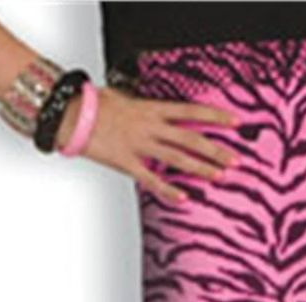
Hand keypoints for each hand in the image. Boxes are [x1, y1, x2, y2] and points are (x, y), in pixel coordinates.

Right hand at [58, 86, 239, 202]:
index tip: (236, 121)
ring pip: (177, 158)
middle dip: (216, 150)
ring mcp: (139, 144)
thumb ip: (140, 108)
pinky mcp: (125, 162)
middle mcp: (150, 125)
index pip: (191, 111)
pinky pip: (151, 178)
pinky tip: (184, 199)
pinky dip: (168, 190)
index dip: (215, 116)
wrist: (69, 112)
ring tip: (220, 177)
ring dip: (201, 168)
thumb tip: (149, 112)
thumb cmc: (92, 104)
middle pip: (191, 138)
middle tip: (236, 160)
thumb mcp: (122, 98)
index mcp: (151, 108)